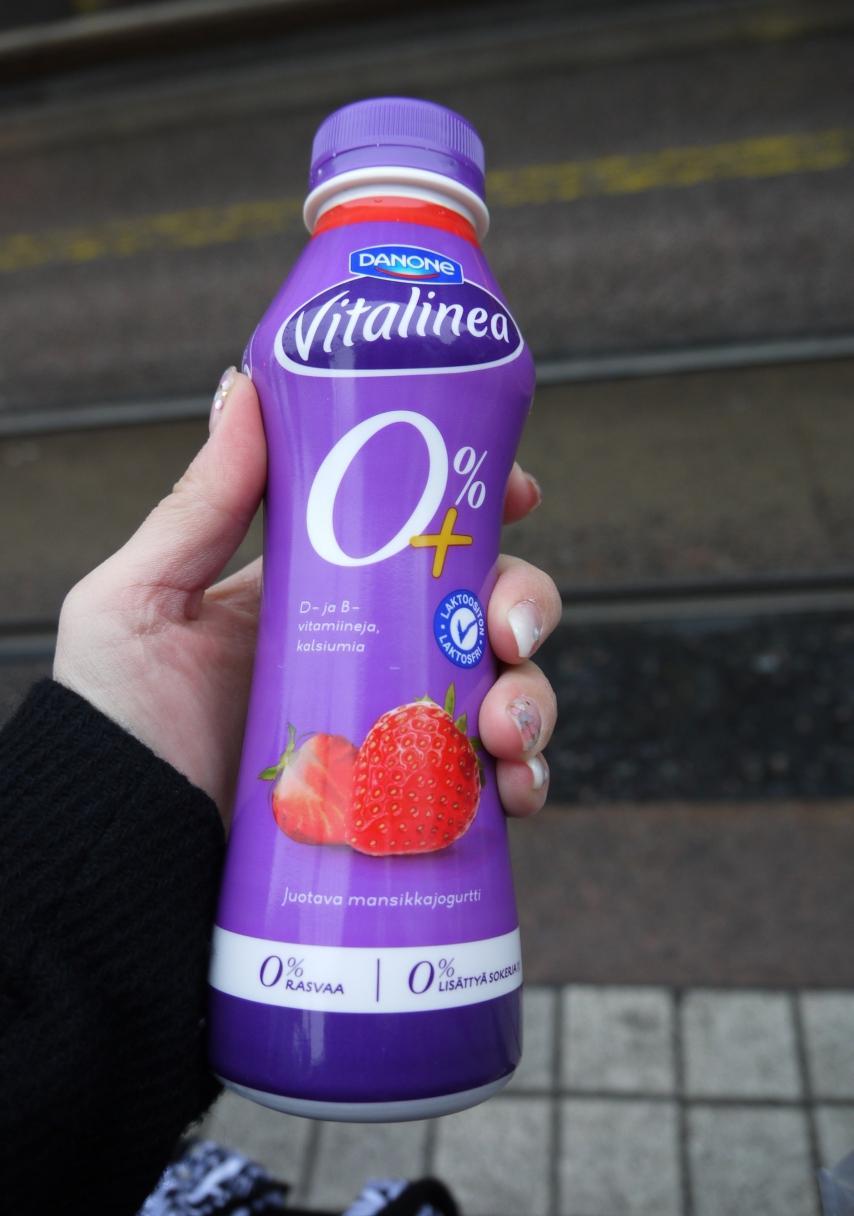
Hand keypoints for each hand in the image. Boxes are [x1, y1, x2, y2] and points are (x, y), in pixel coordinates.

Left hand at [54, 370, 559, 823]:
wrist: (117, 848)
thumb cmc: (115, 720)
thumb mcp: (142, 596)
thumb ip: (200, 503)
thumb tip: (246, 389)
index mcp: (318, 595)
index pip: (417, 534)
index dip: (480, 508)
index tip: (519, 494)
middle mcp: (367, 654)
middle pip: (485, 608)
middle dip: (524, 606)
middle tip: (507, 632)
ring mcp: (392, 728)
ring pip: (505, 692)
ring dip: (533, 698)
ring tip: (505, 728)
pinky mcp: (404, 803)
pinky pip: (489, 786)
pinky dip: (521, 780)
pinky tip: (510, 789)